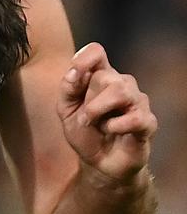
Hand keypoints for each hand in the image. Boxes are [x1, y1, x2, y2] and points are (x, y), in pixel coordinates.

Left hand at [57, 42, 155, 183]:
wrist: (99, 162)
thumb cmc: (84, 131)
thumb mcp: (66, 110)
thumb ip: (67, 89)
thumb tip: (74, 71)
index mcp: (100, 76)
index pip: (96, 52)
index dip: (84, 58)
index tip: (75, 71)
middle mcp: (121, 83)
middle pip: (105, 76)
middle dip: (88, 100)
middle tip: (85, 118)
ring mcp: (137, 101)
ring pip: (121, 91)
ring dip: (99, 112)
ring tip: (97, 125)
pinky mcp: (147, 122)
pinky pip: (135, 117)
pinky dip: (116, 126)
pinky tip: (111, 131)